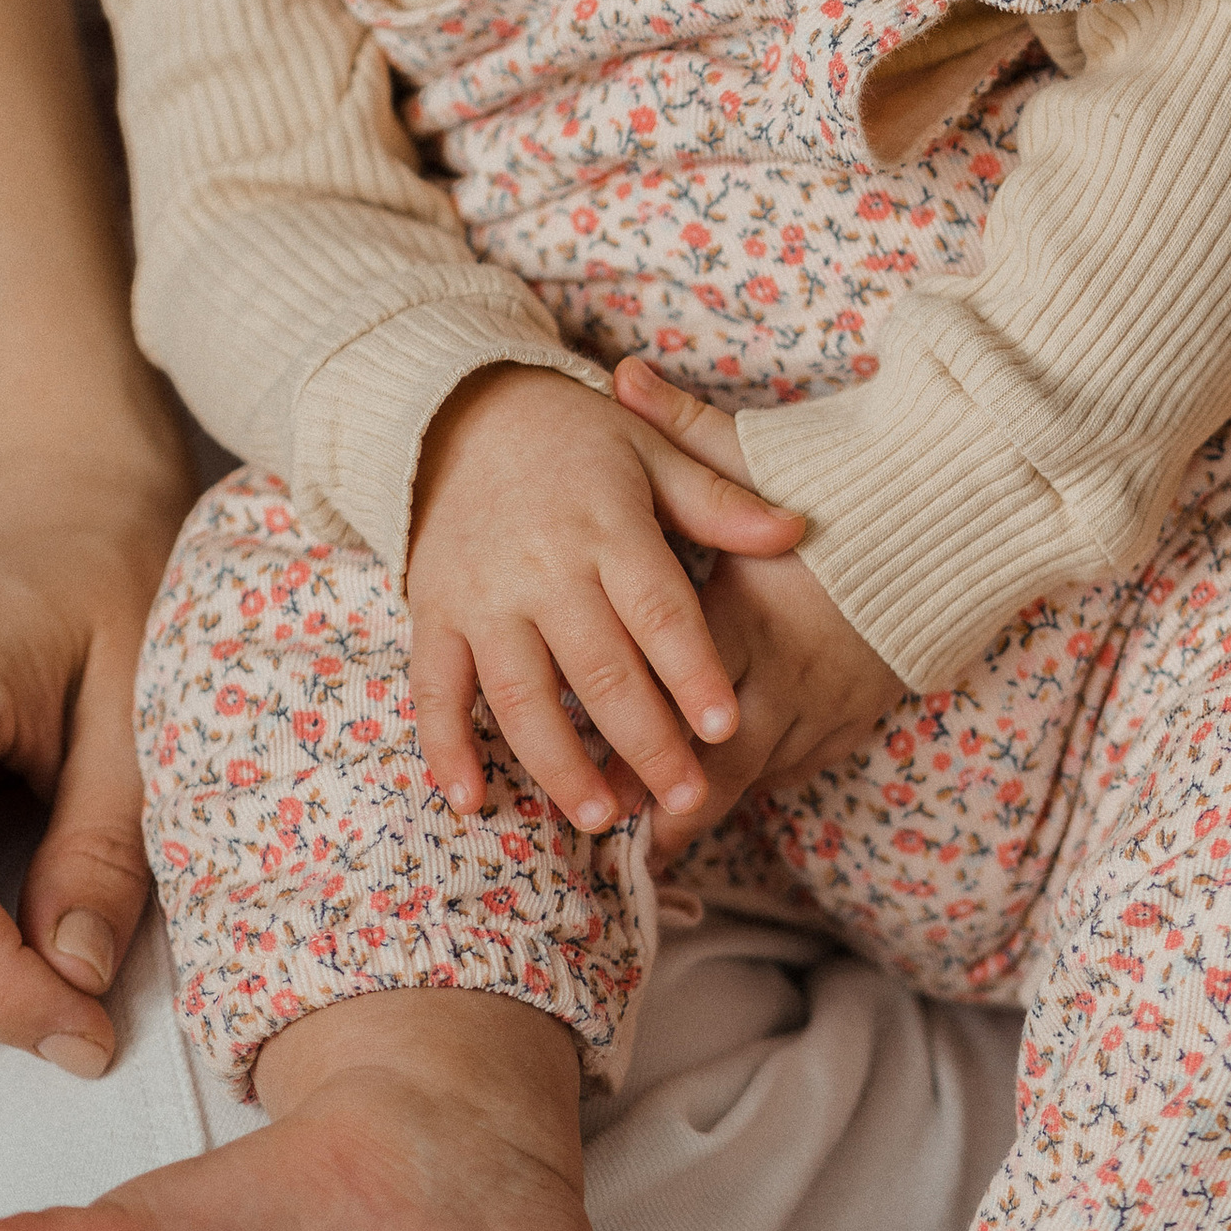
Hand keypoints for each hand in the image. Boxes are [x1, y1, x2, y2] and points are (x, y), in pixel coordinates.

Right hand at [406, 364, 804, 832]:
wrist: (465, 413)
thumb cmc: (579, 441)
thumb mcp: (652, 455)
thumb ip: (719, 503)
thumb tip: (796, 529)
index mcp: (606, 527)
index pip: (658, 610)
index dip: (691, 670)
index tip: (726, 727)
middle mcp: (542, 567)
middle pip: (598, 668)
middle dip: (645, 742)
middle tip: (685, 800)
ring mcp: (481, 596)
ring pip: (520, 695)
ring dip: (558, 763)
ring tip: (600, 817)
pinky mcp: (434, 615)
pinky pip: (435, 690)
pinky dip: (447, 749)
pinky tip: (472, 801)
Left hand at [612, 362, 904, 855]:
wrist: (971, 500)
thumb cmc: (853, 472)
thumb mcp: (761, 448)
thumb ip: (683, 426)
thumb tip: (620, 374)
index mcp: (750, 612)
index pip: (679, 692)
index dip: (636, 743)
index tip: (591, 781)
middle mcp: (788, 670)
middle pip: (720, 762)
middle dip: (671, 806)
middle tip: (623, 836)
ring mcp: (833, 696)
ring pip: (767, 773)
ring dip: (721, 799)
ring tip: (670, 828)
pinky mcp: (868, 705)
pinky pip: (812, 761)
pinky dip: (774, 777)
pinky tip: (746, 783)